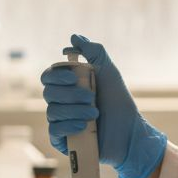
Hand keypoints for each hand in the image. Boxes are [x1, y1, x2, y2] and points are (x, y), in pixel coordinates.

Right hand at [40, 35, 167, 177]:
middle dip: (70, 94)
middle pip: (48, 93)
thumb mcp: (109, 71)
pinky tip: (83, 126)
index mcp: (68, 86)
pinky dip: (68, 126)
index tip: (73, 77)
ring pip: (52, 112)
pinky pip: (54, 131)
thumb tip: (74, 37)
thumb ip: (94, 51)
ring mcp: (62, 122)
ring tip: (95, 114)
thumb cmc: (119, 101)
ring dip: (74, 111)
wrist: (130, 131)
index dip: (56, 76)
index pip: (48, 77)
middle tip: (91, 97)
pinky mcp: (63, 140)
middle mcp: (62, 103)